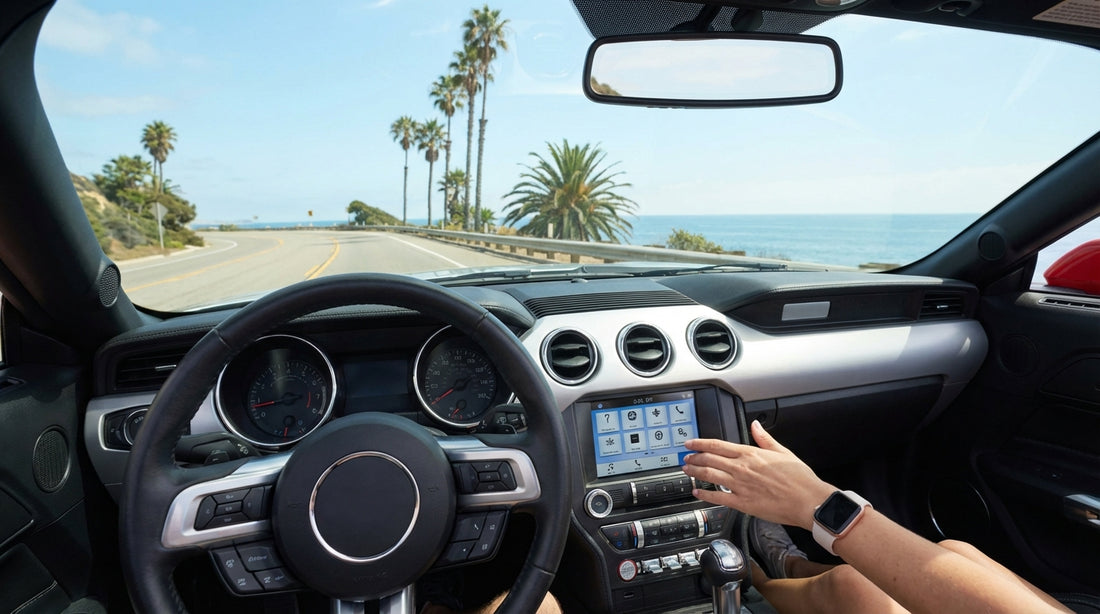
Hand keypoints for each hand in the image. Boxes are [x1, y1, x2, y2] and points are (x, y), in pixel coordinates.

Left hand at [681, 421, 835, 529]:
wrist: (808, 500)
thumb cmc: (799, 478)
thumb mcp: (782, 451)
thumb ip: (764, 438)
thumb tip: (755, 425)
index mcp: (751, 454)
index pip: (717, 445)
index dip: (699, 443)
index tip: (689, 443)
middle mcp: (742, 468)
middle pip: (709, 459)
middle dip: (694, 457)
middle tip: (685, 457)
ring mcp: (740, 485)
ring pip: (709, 475)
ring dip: (695, 472)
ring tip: (687, 470)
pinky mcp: (743, 503)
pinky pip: (718, 497)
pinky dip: (704, 494)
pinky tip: (697, 492)